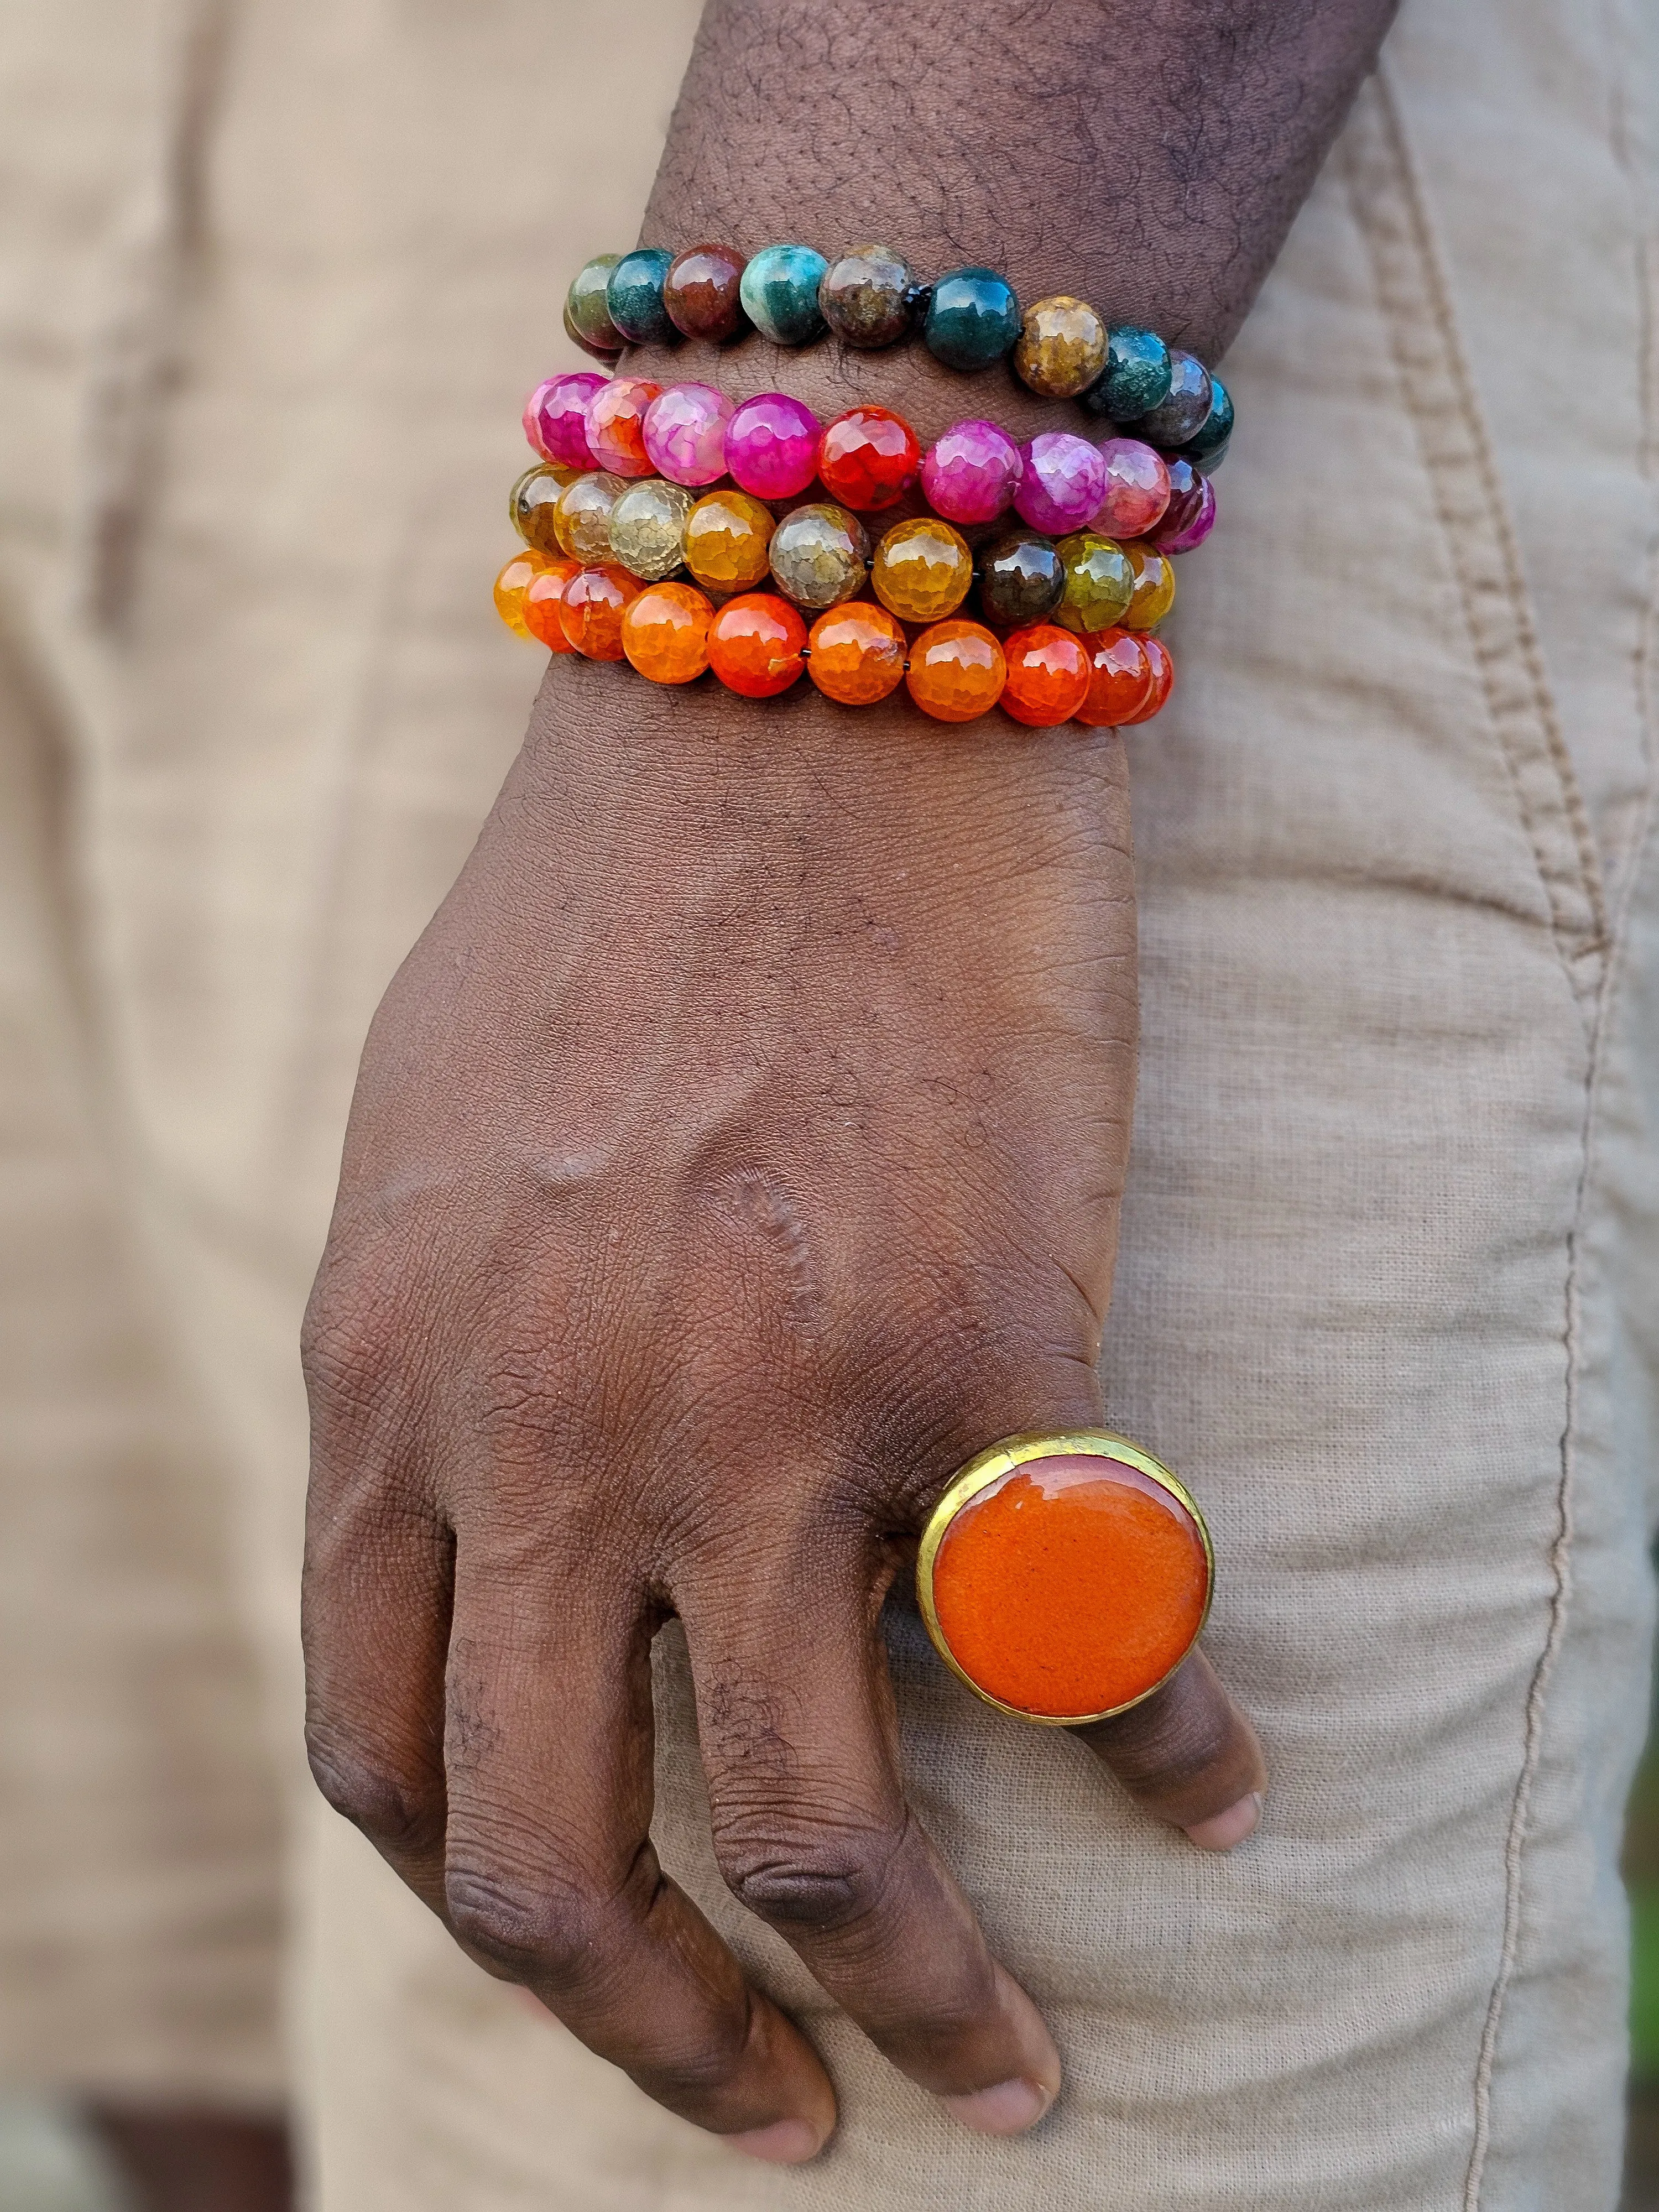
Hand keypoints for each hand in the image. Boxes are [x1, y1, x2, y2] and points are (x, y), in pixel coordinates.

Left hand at [301, 659, 1263, 2161]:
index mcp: (392, 1383)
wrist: (796, 684)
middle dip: (667, 2042)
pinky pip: (1079, 1634)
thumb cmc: (614, 906)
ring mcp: (763, 1408)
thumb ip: (440, 1374)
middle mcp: (549, 1434)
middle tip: (775, 2108)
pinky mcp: (976, 1349)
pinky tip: (1210, 1782)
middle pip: (552, 1867)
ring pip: (810, 1822)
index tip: (604, 1979)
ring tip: (1000, 2068)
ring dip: (913, 1986)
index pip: (384, 1757)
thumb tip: (505, 1544)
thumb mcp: (432, 1162)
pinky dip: (1160, 1743)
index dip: (493, 1915)